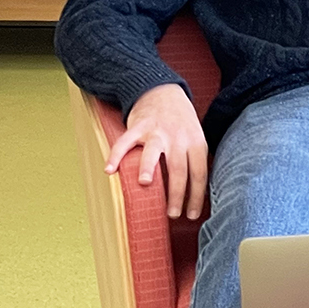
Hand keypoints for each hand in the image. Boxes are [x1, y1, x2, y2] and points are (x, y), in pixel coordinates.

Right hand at [105, 83, 208, 220]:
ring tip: (145, 184)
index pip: (199, 173)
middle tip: (172, 214)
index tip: (192, 215)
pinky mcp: (138, 126)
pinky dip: (116, 155)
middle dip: (177, 194)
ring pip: (154, 152)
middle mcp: (178, 138)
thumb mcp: (196, 138)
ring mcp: (157, 131)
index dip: (196, 196)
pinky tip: (109, 170)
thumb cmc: (181, 123)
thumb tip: (197, 194)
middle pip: (179, 168)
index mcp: (196, 143)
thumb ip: (193, 160)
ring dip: (149, 167)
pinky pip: (125, 141)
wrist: (163, 91)